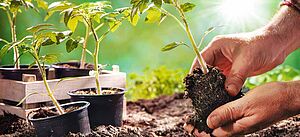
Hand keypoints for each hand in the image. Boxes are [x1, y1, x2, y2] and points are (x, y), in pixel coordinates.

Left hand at [184, 81, 298, 136]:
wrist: (289, 97)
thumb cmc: (271, 100)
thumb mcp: (246, 105)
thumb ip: (227, 113)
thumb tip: (209, 123)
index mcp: (239, 127)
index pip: (215, 134)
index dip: (200, 131)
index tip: (188, 127)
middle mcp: (240, 128)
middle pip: (216, 132)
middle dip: (201, 128)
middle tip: (188, 123)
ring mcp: (243, 122)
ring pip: (222, 125)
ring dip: (209, 122)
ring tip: (196, 117)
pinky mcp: (246, 116)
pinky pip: (229, 118)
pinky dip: (219, 115)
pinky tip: (214, 109)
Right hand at [191, 31, 287, 95]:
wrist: (276, 46)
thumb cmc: (260, 45)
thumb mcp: (246, 61)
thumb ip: (236, 77)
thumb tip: (228, 92)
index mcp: (217, 46)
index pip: (200, 60)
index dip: (196, 73)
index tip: (193, 86)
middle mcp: (218, 54)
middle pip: (205, 70)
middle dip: (203, 81)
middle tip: (200, 95)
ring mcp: (225, 63)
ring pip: (214, 77)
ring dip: (213, 85)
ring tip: (209, 97)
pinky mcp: (232, 70)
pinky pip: (223, 80)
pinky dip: (222, 88)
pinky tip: (221, 96)